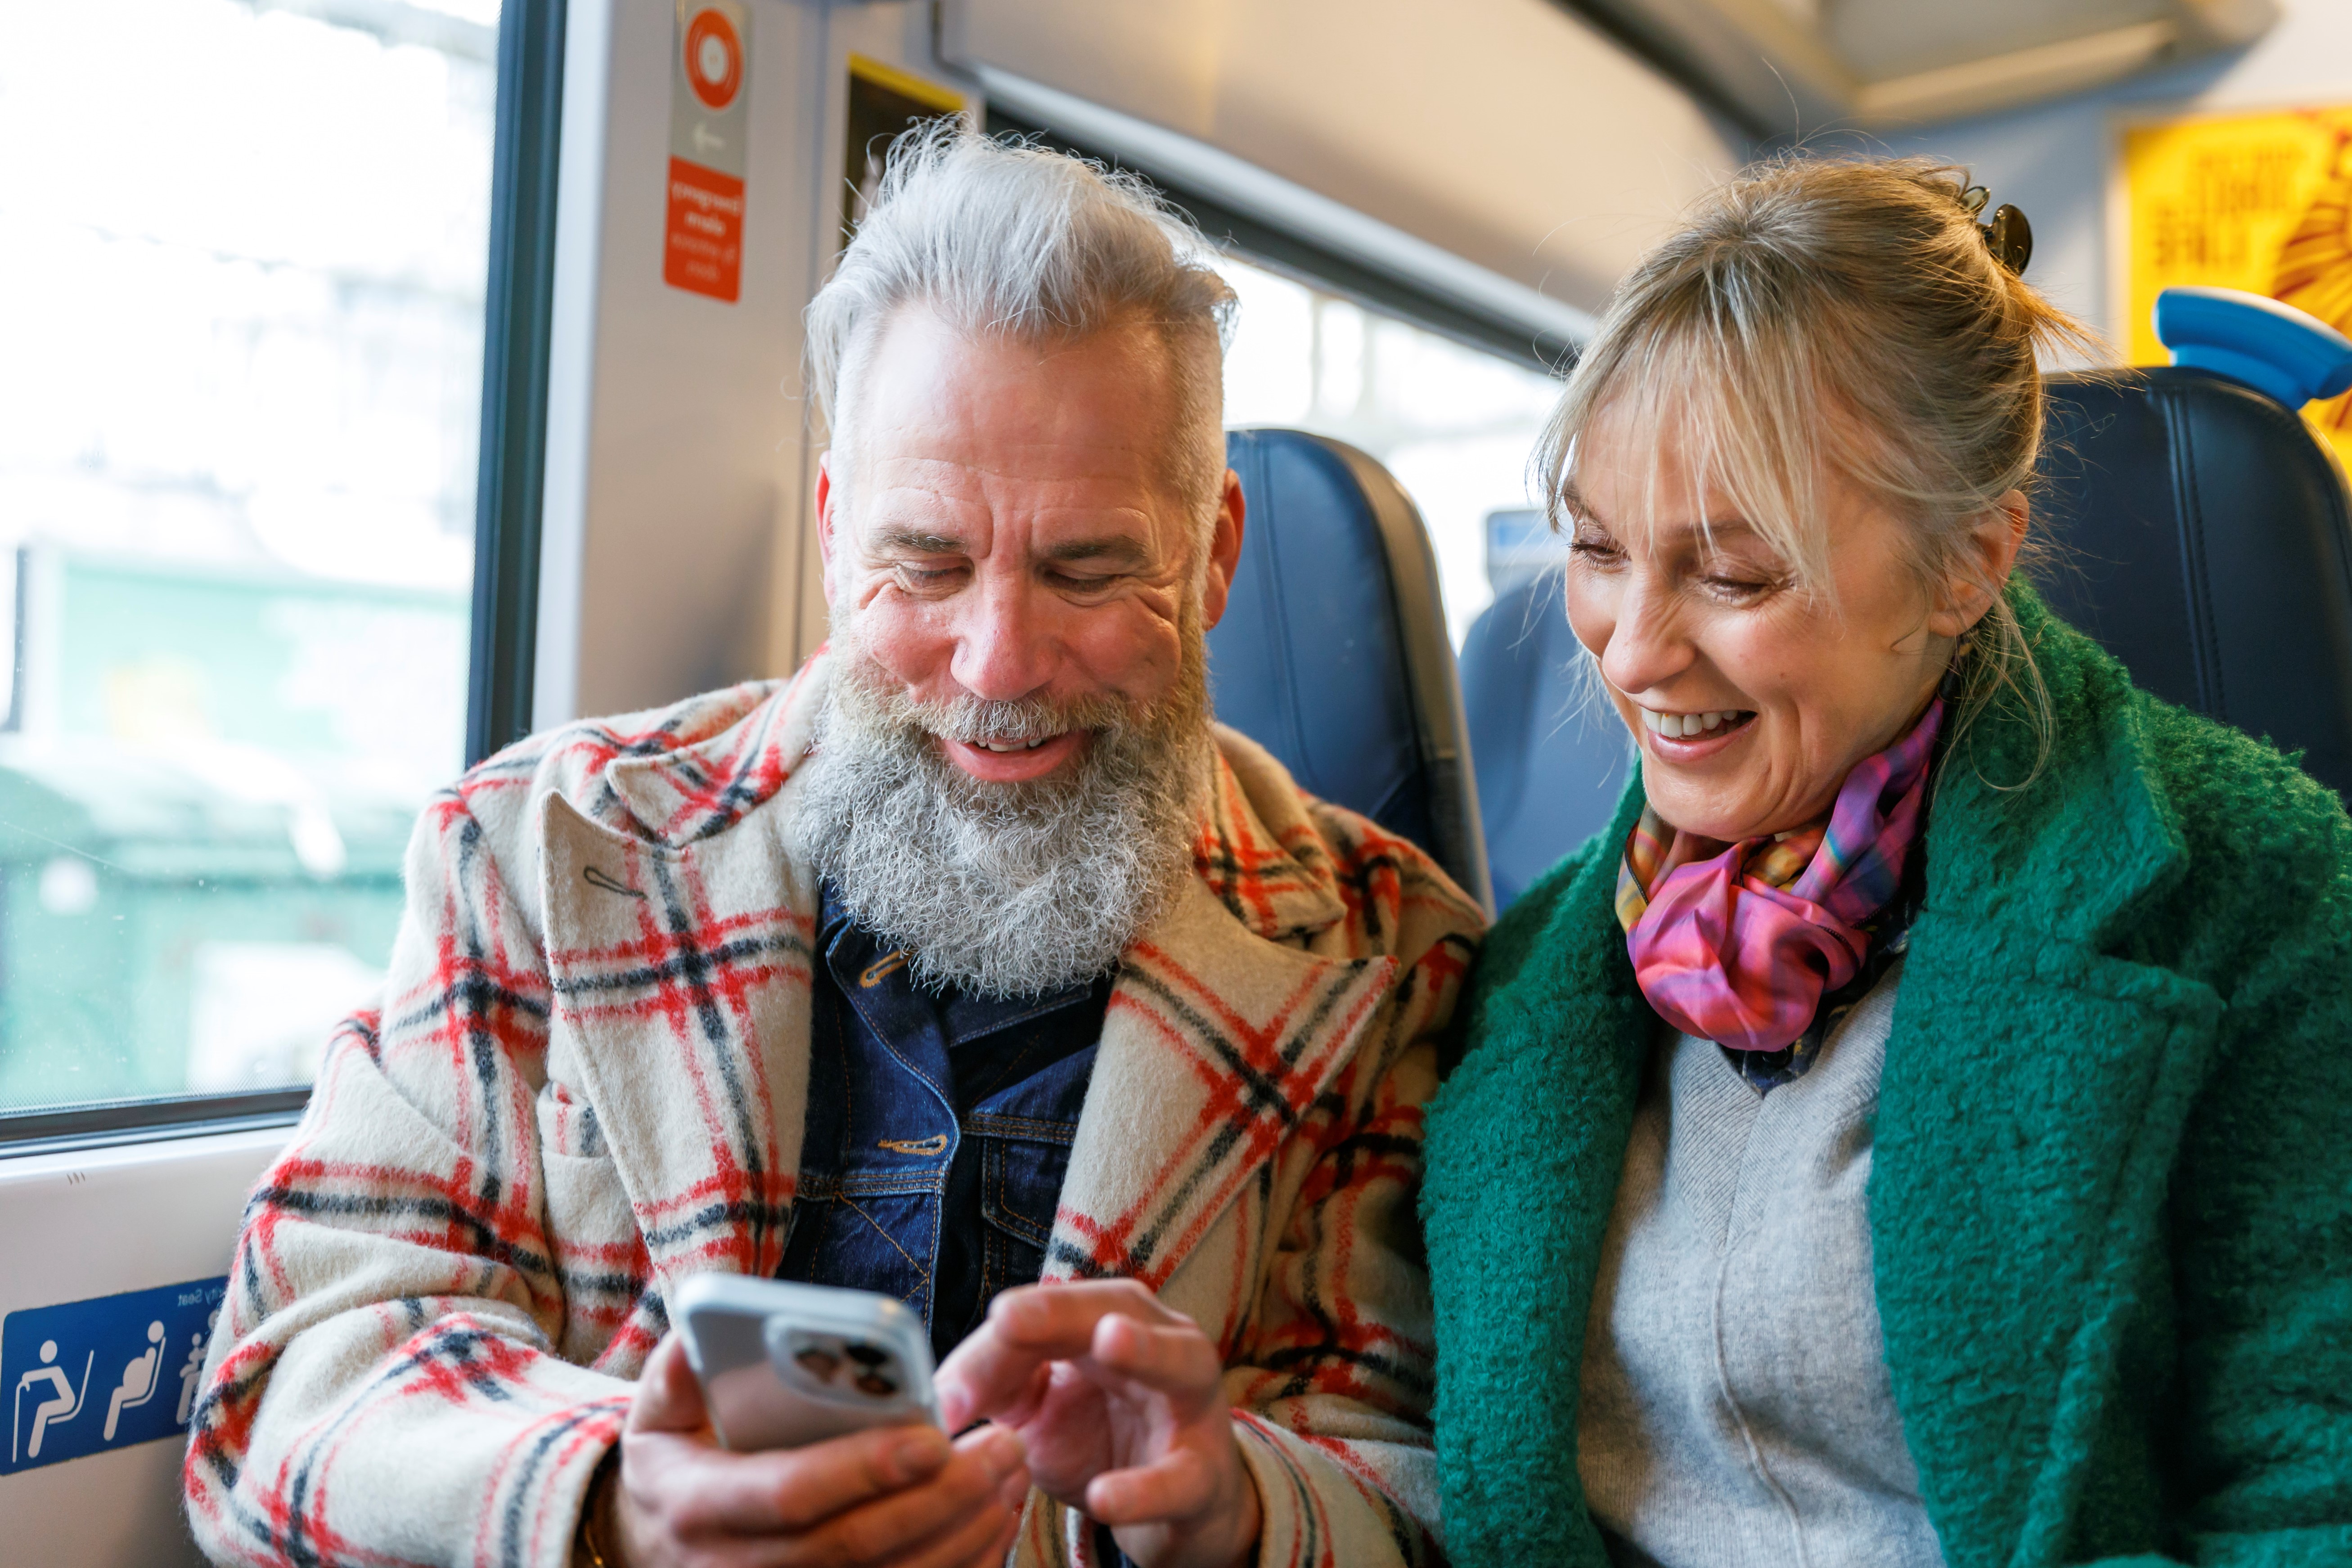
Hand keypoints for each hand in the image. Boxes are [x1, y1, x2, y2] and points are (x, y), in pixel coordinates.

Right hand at [599, 1332, 1028, 1567]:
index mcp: (701, 1507)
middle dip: (940, 1498)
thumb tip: (706, 1329)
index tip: (933, 1436)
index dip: (864, 1468)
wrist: (656, 1553)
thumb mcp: (658, 1417)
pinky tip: (995, 1522)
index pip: (792, 1493)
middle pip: (857, 1543)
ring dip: (963, 1533)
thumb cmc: (673, 1468)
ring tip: (1011, 1476)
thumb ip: (680, 1371)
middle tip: (1004, 1444)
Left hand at [934, 1282, 1260, 1567]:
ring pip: (1179, 1364)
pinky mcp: (1205, 1473)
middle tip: (1008, 1317)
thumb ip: (991, 1385)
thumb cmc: (1100, 1438)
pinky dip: (1144, 1488)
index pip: (1046, 1311)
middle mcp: (1159, 1340)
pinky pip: (1179, 1478)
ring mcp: (1191, 1403)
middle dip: (1061, 1312)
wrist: (1180, 1508)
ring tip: (1110, 1342)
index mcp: (1107, 1318)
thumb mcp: (1037, 1410)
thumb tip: (935, 1399)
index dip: (995, 1340)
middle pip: (1112, 1309)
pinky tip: (1106, 1497)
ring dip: (1146, 1350)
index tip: (945, 1389)